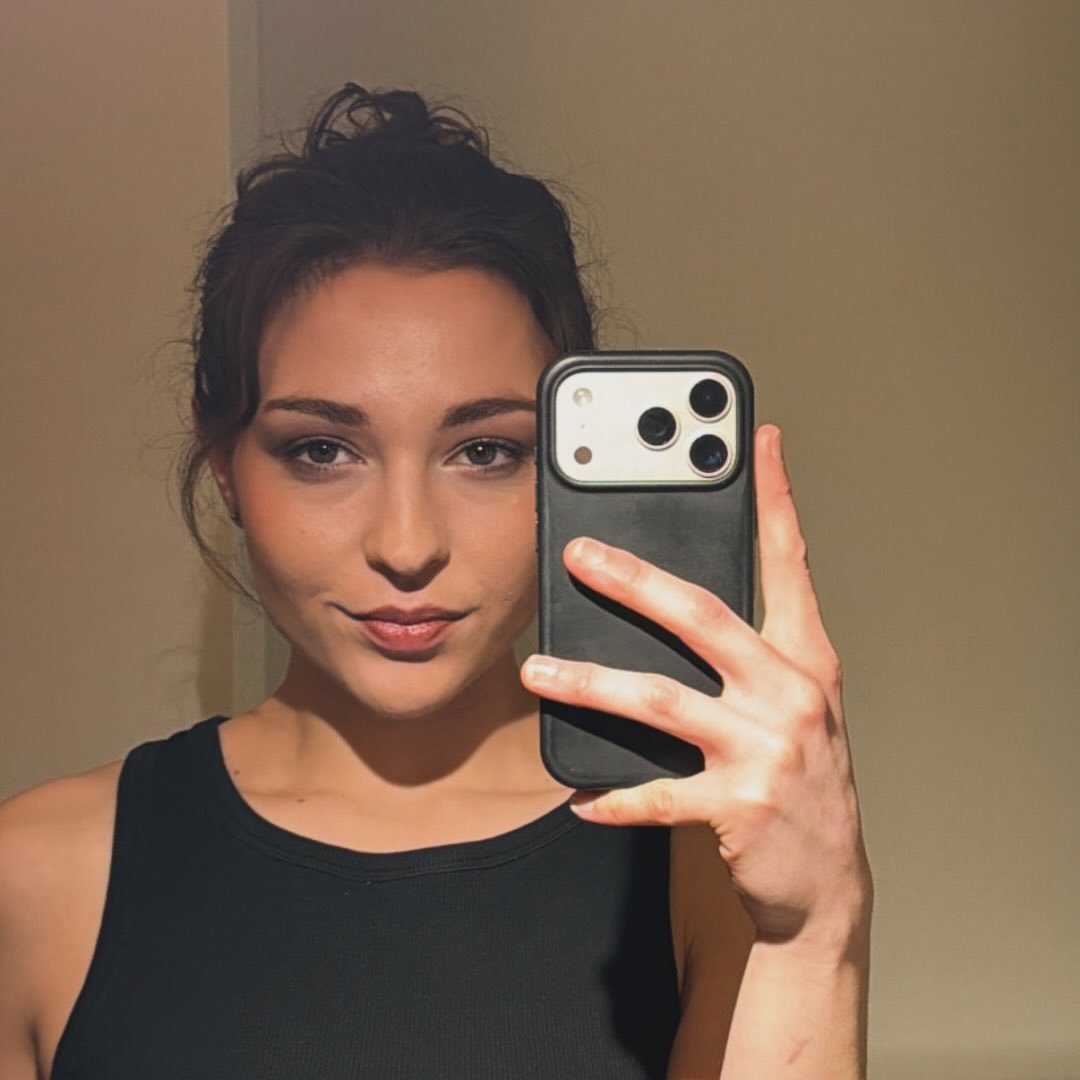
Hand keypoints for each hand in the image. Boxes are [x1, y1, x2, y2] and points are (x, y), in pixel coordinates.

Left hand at [520, 424, 870, 950]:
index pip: (788, 562)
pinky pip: (658, 793)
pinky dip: (614, 794)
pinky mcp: (738, 804)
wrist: (828, 878)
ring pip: (661, 698)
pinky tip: (577, 794)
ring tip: (538, 672)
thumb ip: (754, 648)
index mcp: (805, 658)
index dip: (774, 498)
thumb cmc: (802, 775)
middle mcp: (792, 693)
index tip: (758, 442)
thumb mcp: (795, 702)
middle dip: (635, 579)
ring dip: (590, 683)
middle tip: (580, 554)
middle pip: (701, 616)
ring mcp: (767, 748)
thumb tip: (675, 599)